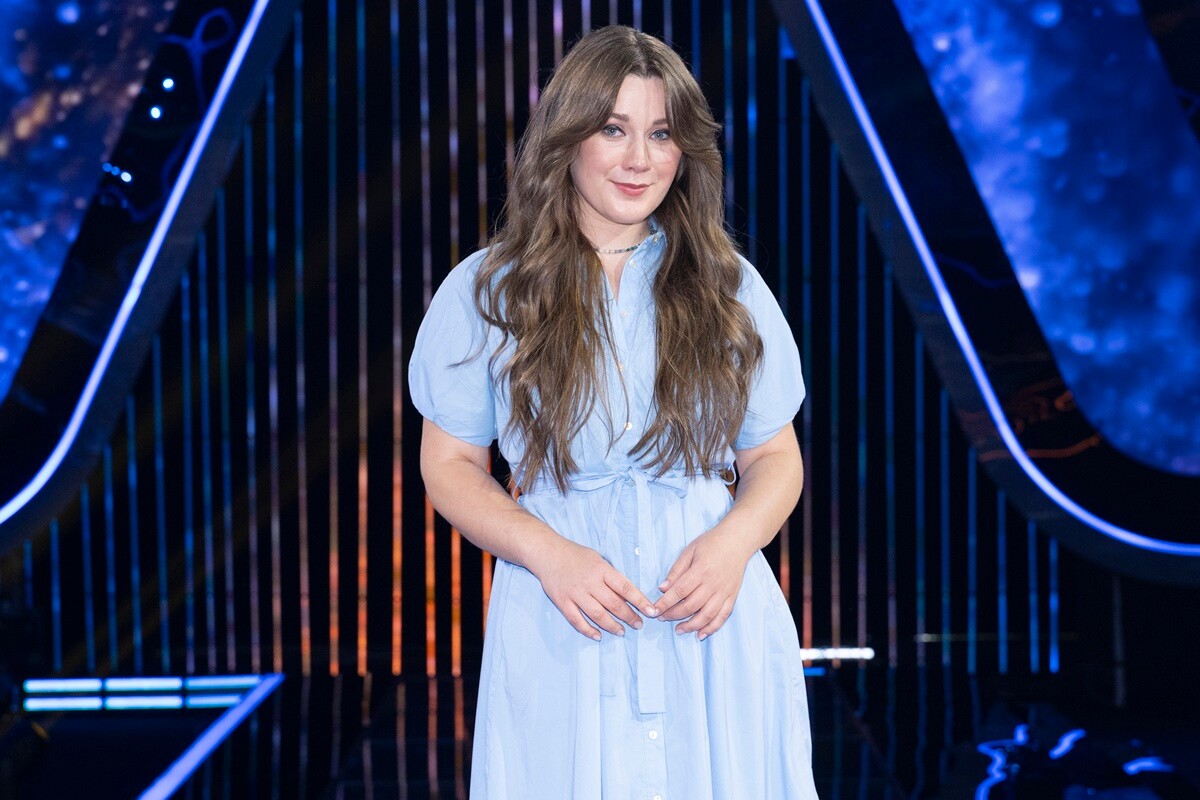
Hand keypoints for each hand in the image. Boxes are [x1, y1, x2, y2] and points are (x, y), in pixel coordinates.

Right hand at [531, 539, 657, 640]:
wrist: (547, 552)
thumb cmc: (576, 555)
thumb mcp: (598, 559)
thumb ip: (610, 576)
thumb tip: (627, 595)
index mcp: (601, 570)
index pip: (625, 588)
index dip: (640, 601)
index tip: (651, 611)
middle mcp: (590, 582)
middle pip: (614, 604)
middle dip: (629, 616)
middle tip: (639, 624)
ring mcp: (575, 593)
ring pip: (597, 614)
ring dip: (612, 626)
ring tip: (622, 631)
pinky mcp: (562, 602)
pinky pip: (577, 620)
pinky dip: (588, 630)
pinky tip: (598, 635)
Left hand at [651, 527, 753, 639]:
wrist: (738, 540)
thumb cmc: (711, 543)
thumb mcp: (690, 550)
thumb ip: (676, 570)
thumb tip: (663, 588)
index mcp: (701, 570)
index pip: (679, 591)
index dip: (665, 603)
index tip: (654, 610)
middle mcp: (713, 583)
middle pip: (691, 606)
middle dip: (674, 615)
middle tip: (662, 618)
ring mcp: (724, 591)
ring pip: (707, 615)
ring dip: (691, 625)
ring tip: (679, 630)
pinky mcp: (732, 596)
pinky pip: (723, 616)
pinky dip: (712, 627)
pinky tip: (701, 634)